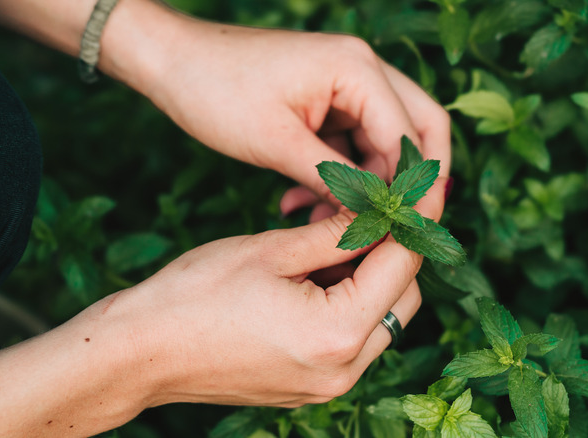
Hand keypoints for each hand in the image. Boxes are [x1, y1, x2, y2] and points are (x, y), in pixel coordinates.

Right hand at [0, 180, 446, 437]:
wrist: (140, 352)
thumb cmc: (195, 295)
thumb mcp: (272, 250)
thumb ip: (338, 233)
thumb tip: (380, 211)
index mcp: (338, 333)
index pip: (403, 267)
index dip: (412, 223)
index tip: (415, 192)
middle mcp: (344, 369)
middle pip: (403, 299)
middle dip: (393, 254)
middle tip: (367, 215)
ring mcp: (328, 385)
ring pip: (382, 321)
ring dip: (371, 281)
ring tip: (332, 245)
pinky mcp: (312, 388)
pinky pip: (354, 342)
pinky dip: (349, 306)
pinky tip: (317, 277)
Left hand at [123, 10, 449, 218]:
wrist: (170, 61)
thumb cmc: (216, 90)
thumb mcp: (278, 143)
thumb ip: (336, 180)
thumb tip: (375, 217)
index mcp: (357, 69)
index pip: (410, 136)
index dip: (413, 189)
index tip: (406, 232)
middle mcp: (363, 70)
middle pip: (417, 130)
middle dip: (408, 183)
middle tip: (396, 227)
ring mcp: (347, 84)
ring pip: (384, 142)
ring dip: (365, 185)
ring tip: (324, 220)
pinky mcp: (328, 100)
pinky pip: (353, 143)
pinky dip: (340, 175)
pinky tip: (304, 203)